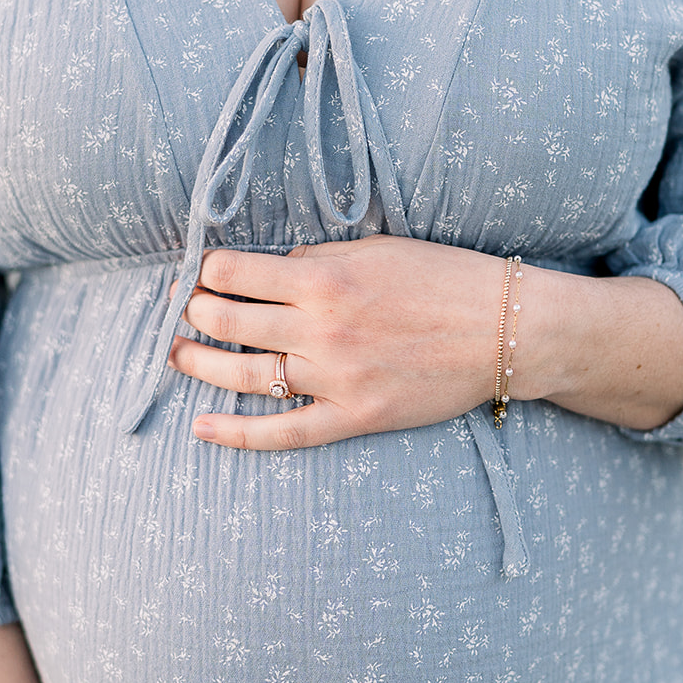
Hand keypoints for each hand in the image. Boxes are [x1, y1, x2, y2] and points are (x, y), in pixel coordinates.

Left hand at [169, 235, 510, 449]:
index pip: (236, 272)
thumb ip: (318, 255)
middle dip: (195, 313)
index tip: (202, 272)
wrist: (506, 329)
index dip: (208, 270)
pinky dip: (238, 433)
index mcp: (326, 276)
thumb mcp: (377, 248)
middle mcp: (323, 327)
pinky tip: (202, 427)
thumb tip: (270, 267)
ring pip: (245, 375)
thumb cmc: (444, 278)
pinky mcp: (355, 416)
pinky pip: (285, 432)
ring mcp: (337, 376)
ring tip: (176, 355)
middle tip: (184, 311)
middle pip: (229, 321)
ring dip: (200, 364)